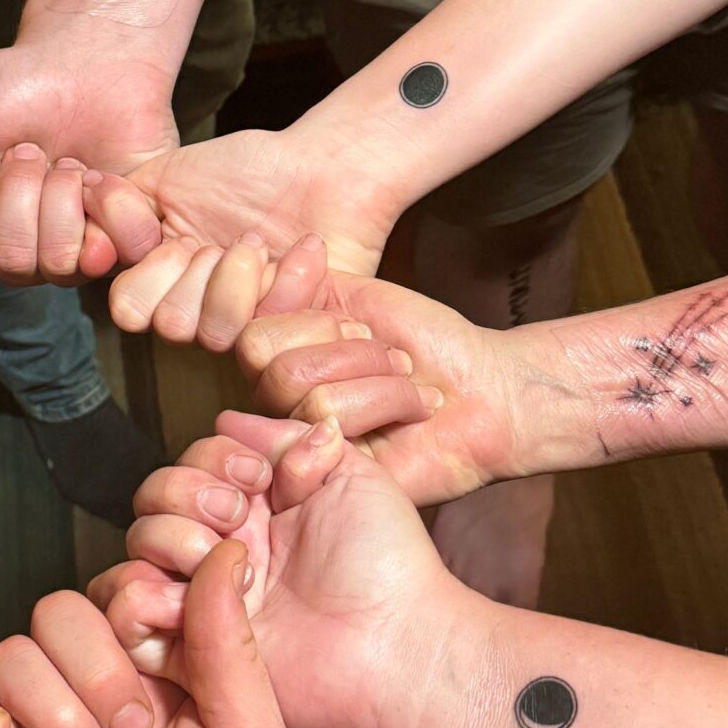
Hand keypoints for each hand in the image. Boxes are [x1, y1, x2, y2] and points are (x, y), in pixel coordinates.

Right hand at [0, 27, 174, 283]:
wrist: (81, 62)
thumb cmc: (6, 91)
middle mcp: (20, 256)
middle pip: (7, 263)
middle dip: (14, 192)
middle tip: (25, 151)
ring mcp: (73, 253)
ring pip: (56, 260)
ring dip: (56, 193)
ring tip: (62, 159)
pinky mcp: (123, 242)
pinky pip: (110, 255)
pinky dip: (103, 203)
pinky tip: (96, 175)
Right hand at [0, 541, 303, 727]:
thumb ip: (229, 642)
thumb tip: (231, 551)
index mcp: (166, 676)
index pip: (122, 591)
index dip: (133, 611)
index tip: (163, 669)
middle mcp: (98, 697)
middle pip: (56, 613)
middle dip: (92, 665)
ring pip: (8, 655)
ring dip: (51, 707)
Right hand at [95, 418, 466, 727]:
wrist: (394, 643)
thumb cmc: (387, 562)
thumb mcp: (349, 473)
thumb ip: (289, 438)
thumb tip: (230, 418)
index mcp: (256, 509)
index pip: (191, 462)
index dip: (213, 459)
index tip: (259, 479)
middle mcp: (222, 549)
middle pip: (152, 497)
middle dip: (187, 494)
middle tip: (240, 520)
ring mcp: (203, 597)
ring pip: (138, 545)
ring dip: (172, 540)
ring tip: (225, 564)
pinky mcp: (188, 648)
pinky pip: (128, 612)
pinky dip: (145, 596)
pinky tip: (197, 597)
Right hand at [106, 130, 398, 339]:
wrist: (323, 169)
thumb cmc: (248, 169)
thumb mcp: (165, 176)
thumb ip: (113, 204)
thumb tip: (83, 229)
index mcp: (163, 279)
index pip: (127, 308)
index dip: (144, 271)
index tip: (166, 231)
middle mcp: (198, 311)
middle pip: (167, 324)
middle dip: (194, 269)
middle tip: (222, 238)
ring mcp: (246, 327)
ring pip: (213, 333)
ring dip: (236, 275)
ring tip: (257, 243)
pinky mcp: (292, 334)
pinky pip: (270, 326)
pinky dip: (286, 275)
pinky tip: (299, 250)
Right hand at [237, 275, 582, 505]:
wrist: (487, 388)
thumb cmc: (427, 345)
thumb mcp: (354, 294)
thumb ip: (294, 281)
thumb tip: (250, 255)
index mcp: (277, 354)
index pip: (240, 315)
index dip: (295, 296)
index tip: (354, 308)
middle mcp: (276, 398)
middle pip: (259, 351)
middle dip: (341, 340)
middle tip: (387, 353)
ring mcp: (297, 438)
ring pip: (296, 384)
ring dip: (372, 371)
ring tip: (404, 384)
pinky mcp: (327, 472)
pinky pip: (326, 419)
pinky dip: (385, 400)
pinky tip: (408, 412)